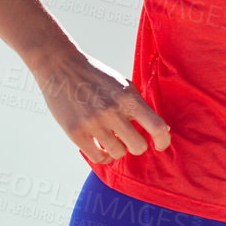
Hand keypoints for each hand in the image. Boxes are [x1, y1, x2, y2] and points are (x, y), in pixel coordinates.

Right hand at [31, 48, 170, 164]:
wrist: (62, 67)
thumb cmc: (96, 77)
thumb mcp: (124, 85)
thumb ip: (139, 106)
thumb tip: (162, 130)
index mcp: (128, 98)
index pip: (156, 126)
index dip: (163, 141)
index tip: (160, 145)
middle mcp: (113, 111)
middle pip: (138, 147)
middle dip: (136, 146)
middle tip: (129, 139)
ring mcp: (93, 123)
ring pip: (118, 153)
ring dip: (117, 149)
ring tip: (111, 139)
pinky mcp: (75, 132)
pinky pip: (97, 158)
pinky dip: (103, 157)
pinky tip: (102, 148)